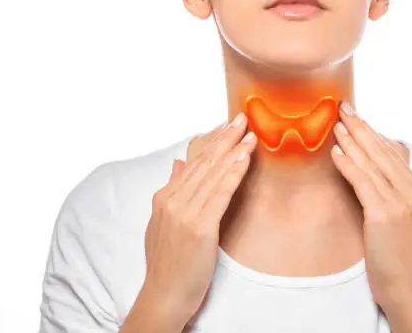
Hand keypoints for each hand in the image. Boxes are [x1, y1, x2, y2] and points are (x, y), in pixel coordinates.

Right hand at [139, 113, 256, 327]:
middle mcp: (172, 201)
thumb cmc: (167, 262)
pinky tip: (244, 157)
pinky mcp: (200, 227)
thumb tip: (178, 164)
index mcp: (164, 198)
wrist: (164, 294)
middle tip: (242, 117)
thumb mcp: (162, 223)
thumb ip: (171, 190)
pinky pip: (220, 194)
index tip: (228, 126)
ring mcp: (185, 213)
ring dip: (233, 150)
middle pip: (203, 163)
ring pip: (212, 174)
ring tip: (249, 132)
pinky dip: (233, 173)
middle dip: (225, 138)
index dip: (212, 142)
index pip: (193, 163)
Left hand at [330, 101, 411, 309]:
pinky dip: (348, 164)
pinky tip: (336, 152)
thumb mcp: (406, 219)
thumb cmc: (401, 256)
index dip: (373, 133)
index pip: (393, 153)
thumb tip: (376, 170)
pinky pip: (362, 181)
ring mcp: (400, 201)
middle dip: (361, 128)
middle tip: (343, 108)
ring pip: (371, 163)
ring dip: (351, 140)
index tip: (358, 117)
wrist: (408, 286)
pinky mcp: (384, 214)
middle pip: (382, 152)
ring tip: (336, 123)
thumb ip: (396, 193)